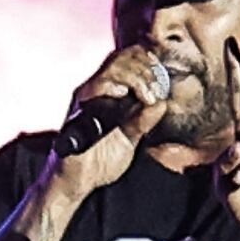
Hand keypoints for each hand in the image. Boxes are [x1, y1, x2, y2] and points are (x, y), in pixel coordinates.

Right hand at [46, 44, 176, 197]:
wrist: (77, 182)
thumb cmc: (100, 160)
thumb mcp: (130, 139)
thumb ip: (143, 121)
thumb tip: (162, 103)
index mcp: (109, 92)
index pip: (128, 58)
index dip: (147, 60)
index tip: (161, 77)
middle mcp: (96, 90)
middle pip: (121, 58)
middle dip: (145, 70)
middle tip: (156, 92)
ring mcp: (86, 98)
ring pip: (112, 69)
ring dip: (135, 78)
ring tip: (148, 97)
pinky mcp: (77, 110)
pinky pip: (94, 89)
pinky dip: (112, 87)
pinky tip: (125, 95)